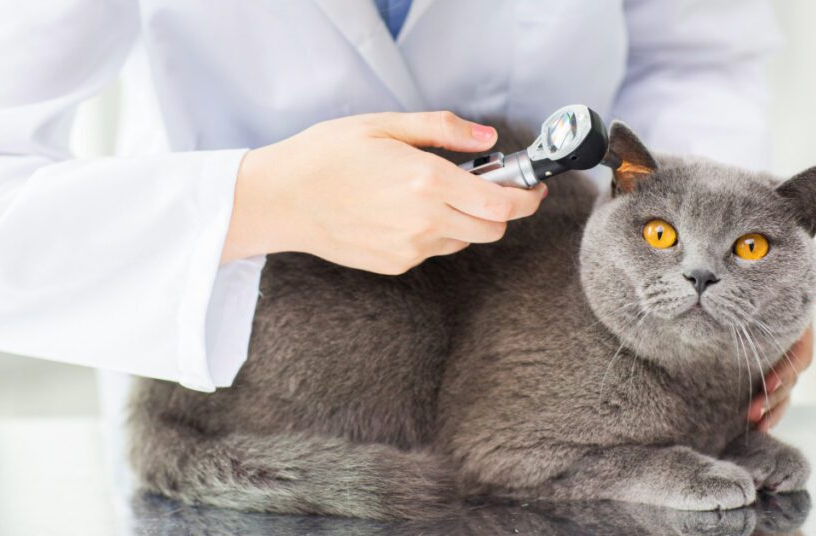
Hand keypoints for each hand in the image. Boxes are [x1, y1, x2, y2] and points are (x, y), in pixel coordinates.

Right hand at [221, 111, 546, 272]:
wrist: (281, 199)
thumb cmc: (326, 155)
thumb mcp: (385, 124)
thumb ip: (443, 130)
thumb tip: (487, 137)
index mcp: (426, 181)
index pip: (501, 204)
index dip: (527, 199)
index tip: (533, 189)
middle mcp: (424, 221)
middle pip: (492, 230)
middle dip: (500, 210)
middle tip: (486, 185)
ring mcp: (410, 248)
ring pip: (464, 241)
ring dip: (465, 220)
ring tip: (432, 193)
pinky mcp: (395, 264)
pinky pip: (433, 250)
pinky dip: (435, 232)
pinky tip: (404, 210)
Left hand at [748, 286, 815, 430]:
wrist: (765, 297)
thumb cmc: (776, 293)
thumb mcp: (787, 294)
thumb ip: (804, 295)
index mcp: (801, 336)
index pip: (799, 358)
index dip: (785, 372)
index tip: (767, 384)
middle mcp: (795, 356)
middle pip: (789, 383)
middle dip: (772, 398)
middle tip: (752, 412)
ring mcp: (784, 370)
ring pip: (783, 396)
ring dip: (771, 412)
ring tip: (755, 425)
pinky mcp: (770, 379)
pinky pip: (775, 400)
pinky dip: (768, 415)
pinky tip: (757, 429)